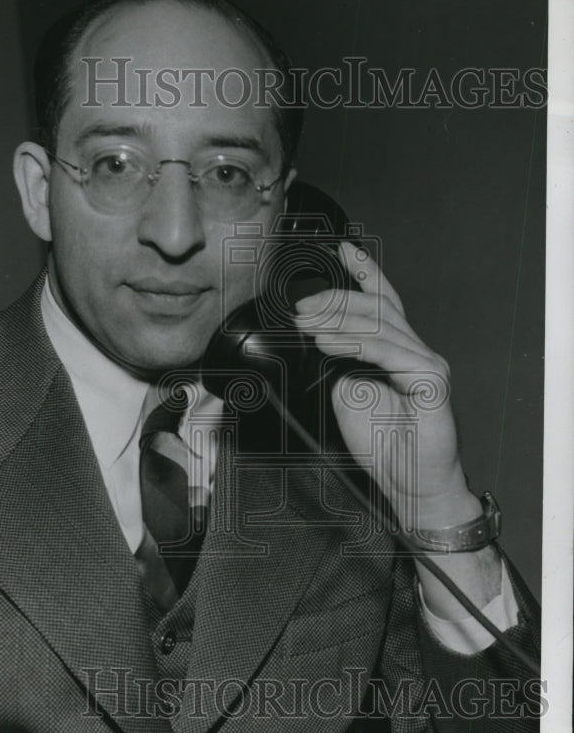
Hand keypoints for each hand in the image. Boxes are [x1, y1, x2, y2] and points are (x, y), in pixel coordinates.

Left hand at [293, 240, 479, 532]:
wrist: (411, 483)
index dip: (366, 272)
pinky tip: (329, 343)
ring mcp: (427, 363)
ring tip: (306, 325)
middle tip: (300, 308)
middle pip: (378, 309)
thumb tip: (317, 336)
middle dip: (336, 300)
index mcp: (398, 351)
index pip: (384, 301)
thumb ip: (340, 363)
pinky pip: (389, 354)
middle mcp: (417, 351)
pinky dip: (355, 345)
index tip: (343, 250)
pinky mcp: (432, 381)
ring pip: (381, 327)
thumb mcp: (348, 394)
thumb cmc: (384, 444)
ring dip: (338, 322)